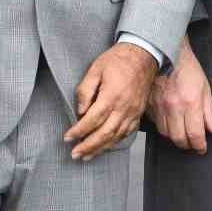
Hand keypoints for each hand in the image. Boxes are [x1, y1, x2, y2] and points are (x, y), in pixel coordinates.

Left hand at [65, 41, 157, 160]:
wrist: (143, 55)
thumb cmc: (118, 60)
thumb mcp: (95, 69)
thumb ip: (85, 91)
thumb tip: (80, 111)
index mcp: (112, 95)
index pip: (92, 119)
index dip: (79, 131)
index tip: (68, 137)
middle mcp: (124, 106)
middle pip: (105, 132)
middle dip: (88, 146)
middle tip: (75, 154)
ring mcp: (133, 111)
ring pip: (116, 136)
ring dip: (100, 148)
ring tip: (87, 155)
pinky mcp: (138, 112)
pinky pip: (127, 132)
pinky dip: (115, 142)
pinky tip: (105, 146)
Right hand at [147, 38, 211, 153]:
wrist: (167, 54)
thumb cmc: (188, 68)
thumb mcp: (205, 88)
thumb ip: (209, 112)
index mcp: (191, 102)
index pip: (195, 134)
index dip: (200, 146)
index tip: (202, 149)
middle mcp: (174, 107)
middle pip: (179, 139)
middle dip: (188, 145)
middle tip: (193, 144)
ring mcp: (159, 107)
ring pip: (166, 134)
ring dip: (176, 138)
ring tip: (183, 134)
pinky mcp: (149, 106)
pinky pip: (156, 125)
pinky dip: (164, 128)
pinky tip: (171, 124)